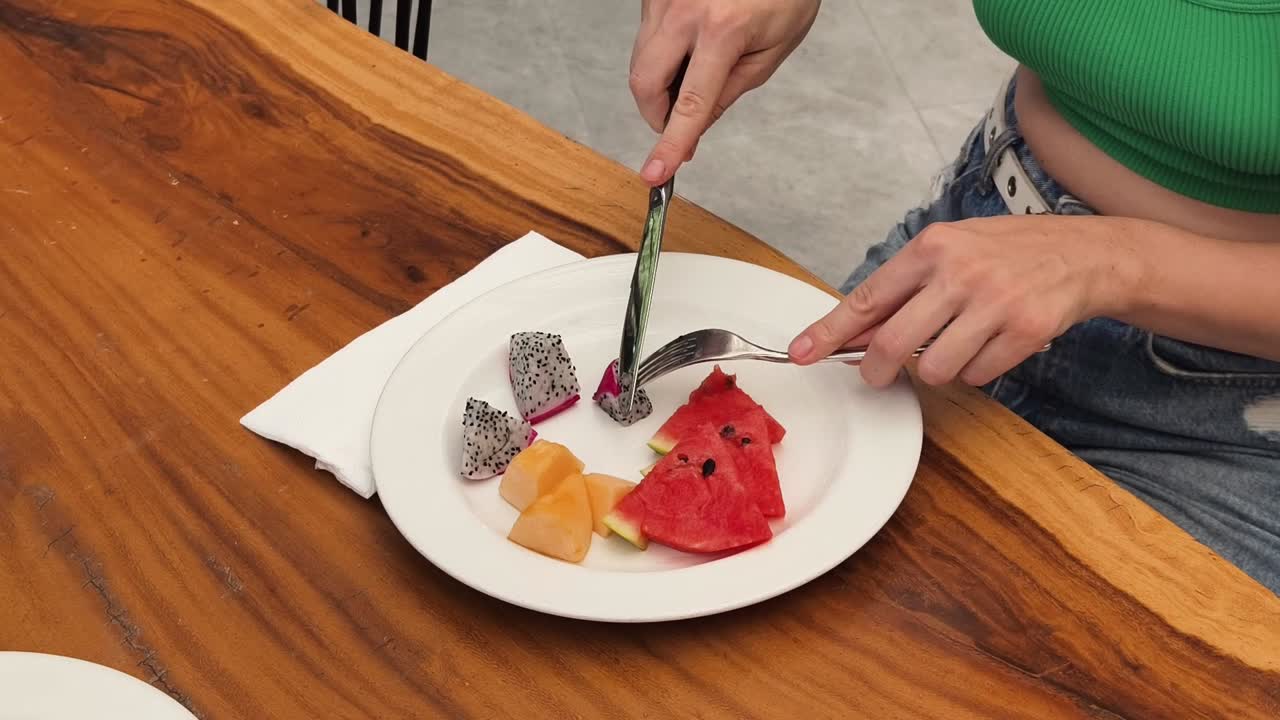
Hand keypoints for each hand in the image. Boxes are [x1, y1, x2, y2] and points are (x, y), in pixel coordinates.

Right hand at [631, 0, 820, 184]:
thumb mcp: (773, 48)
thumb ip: (732, 90)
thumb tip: (697, 126)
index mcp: (723, 30)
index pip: (690, 105)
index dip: (670, 145)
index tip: (655, 174)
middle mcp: (684, 10)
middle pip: (644, 82)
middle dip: (656, 113)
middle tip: (679, 122)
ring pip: (640, 59)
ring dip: (661, 79)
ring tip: (700, 65)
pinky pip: (646, 34)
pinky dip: (663, 50)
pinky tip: (693, 38)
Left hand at [787, 216, 1140, 387]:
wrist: (1083, 254)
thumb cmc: (1005, 253)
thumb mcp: (948, 252)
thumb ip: (901, 290)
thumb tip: (852, 333)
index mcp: (932, 248)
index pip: (867, 299)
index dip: (829, 332)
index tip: (801, 354)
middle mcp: (960, 273)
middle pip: (893, 345)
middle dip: (877, 369)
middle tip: (877, 374)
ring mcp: (995, 303)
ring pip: (934, 370)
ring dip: (936, 370)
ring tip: (958, 343)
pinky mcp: (1026, 331)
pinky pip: (977, 376)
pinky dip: (976, 371)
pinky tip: (991, 344)